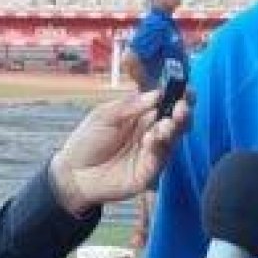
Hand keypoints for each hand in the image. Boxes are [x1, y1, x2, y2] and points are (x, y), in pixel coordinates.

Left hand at [50, 92, 190, 216]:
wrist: (73, 173)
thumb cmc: (88, 141)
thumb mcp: (104, 115)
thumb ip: (129, 105)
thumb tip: (157, 93)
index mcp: (142, 113)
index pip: (164, 99)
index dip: (175, 91)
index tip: (183, 84)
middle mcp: (152, 130)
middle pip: (176, 118)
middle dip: (184, 109)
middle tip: (183, 103)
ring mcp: (153, 151)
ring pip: (173, 137)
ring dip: (176, 126)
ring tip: (170, 120)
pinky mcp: (149, 171)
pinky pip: (161, 157)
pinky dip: (159, 146)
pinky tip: (152, 139)